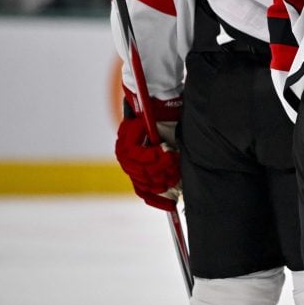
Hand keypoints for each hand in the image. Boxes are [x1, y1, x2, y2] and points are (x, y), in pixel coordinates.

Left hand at [116, 91, 182, 210]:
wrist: (162, 98)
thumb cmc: (172, 122)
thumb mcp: (175, 149)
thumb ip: (173, 170)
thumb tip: (178, 194)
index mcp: (140, 165)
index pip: (145, 191)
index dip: (158, 199)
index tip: (171, 206)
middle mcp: (129, 161)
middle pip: (145, 184)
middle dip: (164, 179)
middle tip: (176, 169)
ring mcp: (125, 152)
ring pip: (143, 172)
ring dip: (161, 167)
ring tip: (173, 157)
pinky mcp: (125, 142)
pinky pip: (140, 158)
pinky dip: (155, 156)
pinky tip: (165, 149)